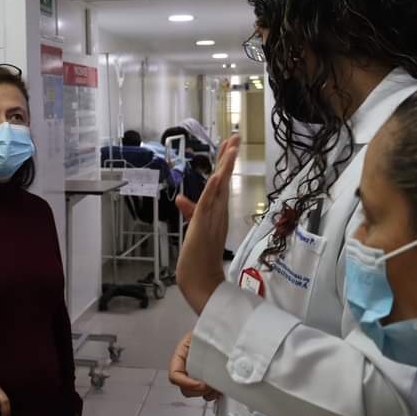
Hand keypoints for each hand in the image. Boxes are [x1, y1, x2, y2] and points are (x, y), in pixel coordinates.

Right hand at [168, 330, 220, 401]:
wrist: (218, 331)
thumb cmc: (208, 330)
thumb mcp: (201, 333)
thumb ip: (201, 341)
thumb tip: (210, 347)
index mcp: (181, 356)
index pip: (175, 375)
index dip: (186, 383)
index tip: (202, 384)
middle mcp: (185, 367)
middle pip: (183, 388)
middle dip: (197, 390)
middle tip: (211, 385)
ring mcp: (195, 375)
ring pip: (194, 393)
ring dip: (205, 393)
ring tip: (217, 387)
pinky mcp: (205, 380)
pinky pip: (205, 394)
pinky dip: (212, 395)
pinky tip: (220, 388)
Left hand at [177, 135, 240, 314]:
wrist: (200, 279)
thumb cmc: (198, 256)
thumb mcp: (193, 227)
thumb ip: (189, 211)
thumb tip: (181, 198)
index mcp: (217, 211)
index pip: (221, 181)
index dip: (226, 162)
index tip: (231, 144)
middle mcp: (218, 211)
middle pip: (224, 179)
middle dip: (229, 158)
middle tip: (235, 136)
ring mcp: (213, 217)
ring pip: (220, 187)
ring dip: (225, 167)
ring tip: (231, 147)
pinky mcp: (204, 225)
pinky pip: (209, 203)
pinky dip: (213, 189)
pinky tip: (217, 175)